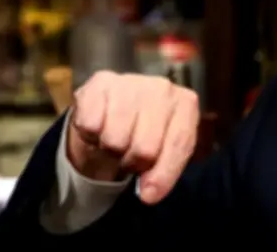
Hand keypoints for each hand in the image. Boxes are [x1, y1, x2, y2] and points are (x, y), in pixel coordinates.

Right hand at [67, 71, 198, 203]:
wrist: (113, 109)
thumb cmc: (145, 133)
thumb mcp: (165, 152)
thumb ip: (163, 172)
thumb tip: (148, 194)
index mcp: (186, 104)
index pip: (179, 145)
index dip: (163, 174)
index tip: (149, 194)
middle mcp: (162, 88)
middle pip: (145, 148)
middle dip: (133, 161)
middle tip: (129, 154)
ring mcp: (132, 82)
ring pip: (115, 139)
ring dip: (110, 149)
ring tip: (115, 139)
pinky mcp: (101, 82)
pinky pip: (91, 125)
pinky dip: (91, 134)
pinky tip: (100, 125)